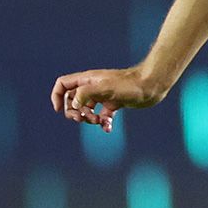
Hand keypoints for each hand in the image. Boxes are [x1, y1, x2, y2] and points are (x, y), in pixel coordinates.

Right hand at [50, 66, 166, 132]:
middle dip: (74, 112)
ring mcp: (103, 96)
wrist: (151, 85)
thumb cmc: (129, 85)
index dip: (56, 96)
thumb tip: (72, 104)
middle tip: (84, 118)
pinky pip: (101, 116)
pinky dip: (102, 123)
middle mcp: (93, 87)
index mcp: (88, 80)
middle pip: (72, 100)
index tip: (59, 110)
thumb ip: (85, 93)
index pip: (63, 84)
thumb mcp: (105, 88)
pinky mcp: (113, 104)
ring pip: (86, 109)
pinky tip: (108, 127)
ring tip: (98, 121)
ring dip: (87, 119)